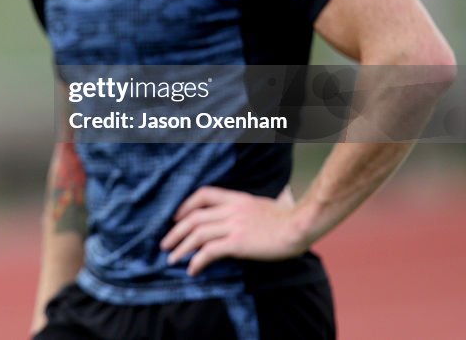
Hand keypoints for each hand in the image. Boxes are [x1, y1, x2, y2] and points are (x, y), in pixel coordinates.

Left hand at [160, 186, 308, 275]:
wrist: (300, 225)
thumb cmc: (288, 219)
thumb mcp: (261, 205)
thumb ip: (245, 210)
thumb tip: (236, 219)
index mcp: (236, 198)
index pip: (203, 195)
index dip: (185, 206)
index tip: (176, 218)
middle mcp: (231, 210)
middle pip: (194, 217)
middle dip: (176, 232)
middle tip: (165, 244)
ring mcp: (233, 225)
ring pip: (197, 234)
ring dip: (181, 247)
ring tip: (172, 259)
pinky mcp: (238, 242)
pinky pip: (210, 251)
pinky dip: (197, 260)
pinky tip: (192, 269)